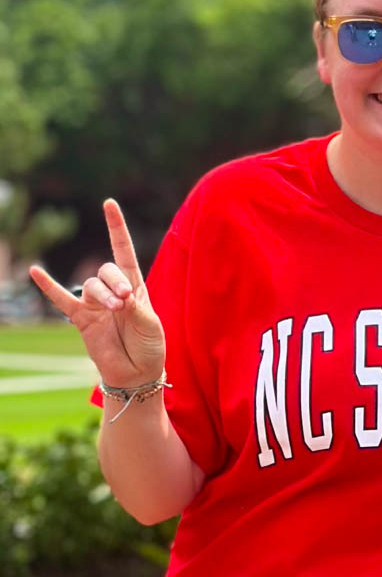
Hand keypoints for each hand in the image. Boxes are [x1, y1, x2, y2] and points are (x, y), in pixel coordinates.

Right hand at [29, 199, 164, 387]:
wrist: (138, 372)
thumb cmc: (150, 346)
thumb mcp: (151, 325)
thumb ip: (136, 308)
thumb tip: (119, 296)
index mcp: (135, 287)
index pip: (124, 252)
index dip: (116, 228)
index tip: (109, 204)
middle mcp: (113, 291)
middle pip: (107, 269)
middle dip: (116, 282)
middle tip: (125, 302)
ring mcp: (95, 303)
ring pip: (91, 285)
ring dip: (103, 294)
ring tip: (116, 310)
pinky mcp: (81, 318)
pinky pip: (61, 299)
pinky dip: (49, 286)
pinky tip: (35, 271)